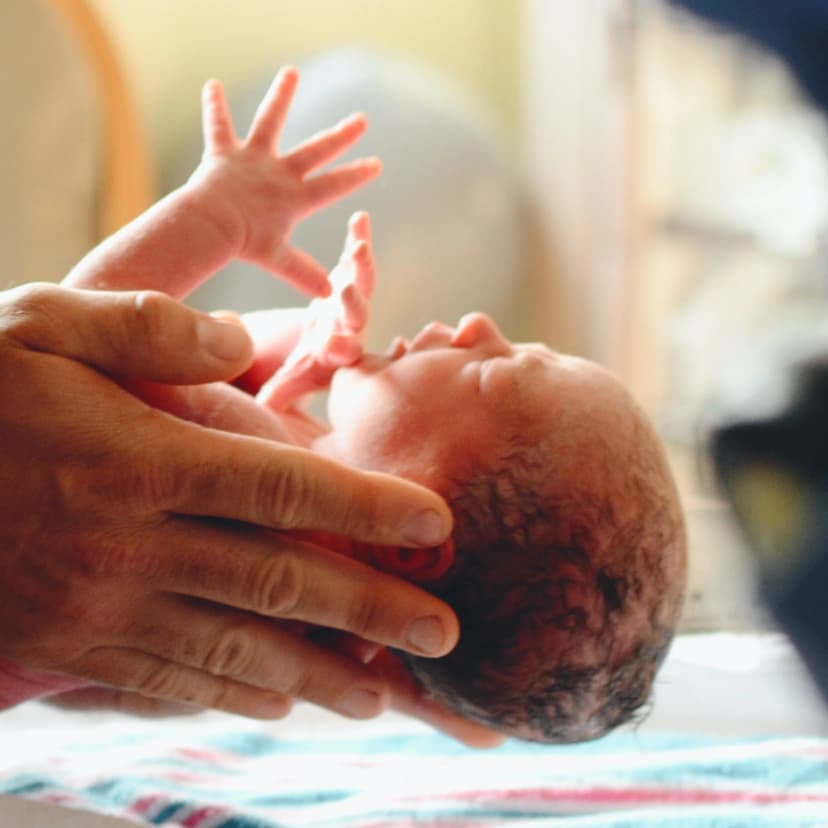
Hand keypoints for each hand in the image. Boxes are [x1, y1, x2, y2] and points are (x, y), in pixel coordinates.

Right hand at [0, 283, 456, 719]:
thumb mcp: (39, 323)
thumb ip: (146, 327)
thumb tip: (239, 343)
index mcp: (136, 460)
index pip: (282, 490)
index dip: (367, 508)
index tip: (436, 525)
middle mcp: (130, 545)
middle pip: (279, 585)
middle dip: (372, 614)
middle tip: (446, 637)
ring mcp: (96, 610)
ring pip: (233, 652)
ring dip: (317, 677)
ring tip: (383, 695)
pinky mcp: (65, 651)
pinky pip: (165, 683)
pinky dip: (231, 696)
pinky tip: (278, 705)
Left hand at [191, 67, 380, 295]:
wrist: (212, 225)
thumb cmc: (244, 244)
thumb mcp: (277, 260)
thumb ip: (303, 273)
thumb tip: (329, 295)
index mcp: (295, 198)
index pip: (334, 185)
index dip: (356, 175)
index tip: (376, 164)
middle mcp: (280, 172)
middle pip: (316, 150)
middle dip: (341, 136)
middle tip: (361, 120)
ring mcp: (254, 159)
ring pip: (271, 121)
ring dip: (282, 96)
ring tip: (291, 73)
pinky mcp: (225, 152)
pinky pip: (219, 126)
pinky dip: (214, 107)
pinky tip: (212, 85)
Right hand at [255, 211, 374, 410]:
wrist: (321, 347)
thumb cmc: (305, 367)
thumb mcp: (290, 382)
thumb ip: (280, 394)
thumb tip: (266, 409)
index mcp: (338, 354)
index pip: (342, 355)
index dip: (340, 350)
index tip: (334, 348)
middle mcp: (351, 328)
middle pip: (356, 316)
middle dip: (352, 304)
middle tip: (346, 292)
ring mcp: (352, 301)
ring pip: (361, 284)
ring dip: (360, 266)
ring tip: (358, 246)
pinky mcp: (348, 277)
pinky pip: (355, 258)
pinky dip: (358, 239)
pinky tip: (360, 218)